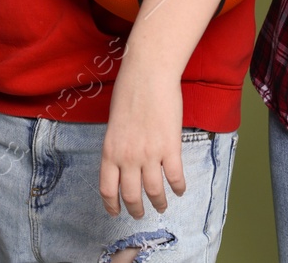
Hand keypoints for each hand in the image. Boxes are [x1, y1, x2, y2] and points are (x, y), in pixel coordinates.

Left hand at [99, 67, 184, 219]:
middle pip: (132, 195)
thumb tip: (124, 163)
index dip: (112, 205)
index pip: (107, 189)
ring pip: (155, 191)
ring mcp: (150, 154)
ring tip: (162, 206)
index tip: (116, 212)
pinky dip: (178, 187)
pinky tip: (180, 190)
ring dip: (159, 203)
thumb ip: (117, 146)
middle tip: (140, 214)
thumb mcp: (113, 123)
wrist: (148, 74)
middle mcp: (128, 158)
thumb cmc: (129, 92)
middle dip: (136, 209)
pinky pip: (176, 177)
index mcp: (110, 151)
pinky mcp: (170, 148)